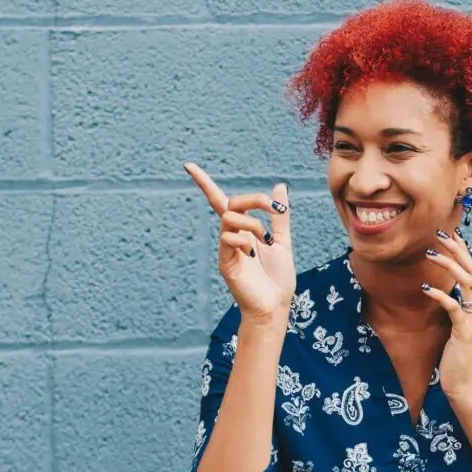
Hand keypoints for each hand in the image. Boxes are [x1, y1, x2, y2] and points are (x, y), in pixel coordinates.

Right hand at [184, 163, 295, 323]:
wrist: (276, 306)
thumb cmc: (278, 279)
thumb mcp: (283, 241)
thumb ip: (280, 216)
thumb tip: (279, 187)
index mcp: (244, 231)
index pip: (221, 202)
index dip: (204, 183)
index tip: (188, 165)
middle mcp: (232, 237)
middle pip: (230, 203)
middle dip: (254, 200)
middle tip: (274, 208)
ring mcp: (226, 250)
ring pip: (229, 218)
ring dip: (252, 223)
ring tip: (265, 241)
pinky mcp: (225, 263)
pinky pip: (228, 238)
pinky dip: (243, 240)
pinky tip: (253, 254)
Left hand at [421, 228, 471, 399]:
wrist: (465, 387)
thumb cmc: (457, 361)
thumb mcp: (455, 331)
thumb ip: (454, 312)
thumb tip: (444, 296)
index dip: (464, 252)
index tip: (451, 234)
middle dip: (458, 250)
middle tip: (441, 233)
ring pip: (468, 283)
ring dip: (449, 265)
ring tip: (431, 252)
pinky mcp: (465, 332)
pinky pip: (455, 308)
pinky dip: (441, 296)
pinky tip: (426, 288)